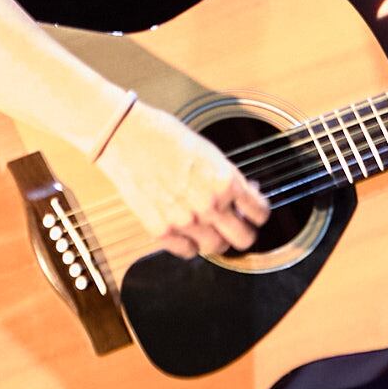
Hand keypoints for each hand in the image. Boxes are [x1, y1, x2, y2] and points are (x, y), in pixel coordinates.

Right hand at [94, 101, 270, 258]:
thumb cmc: (166, 137)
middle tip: (236, 224)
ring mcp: (186, 221)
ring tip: (210, 227)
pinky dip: (190, 244)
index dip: (258, 212)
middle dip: (244, 231)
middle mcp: (210, 205)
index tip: (253, 212)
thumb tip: (244, 194)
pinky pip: (187, 252)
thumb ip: (228, 179)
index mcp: (226, 181)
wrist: (127, 137)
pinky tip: (187, 231)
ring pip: (217, 248)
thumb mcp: (209, 153)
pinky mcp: (161, 230)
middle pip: (244, 239)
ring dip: (217, 239)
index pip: (260, 213)